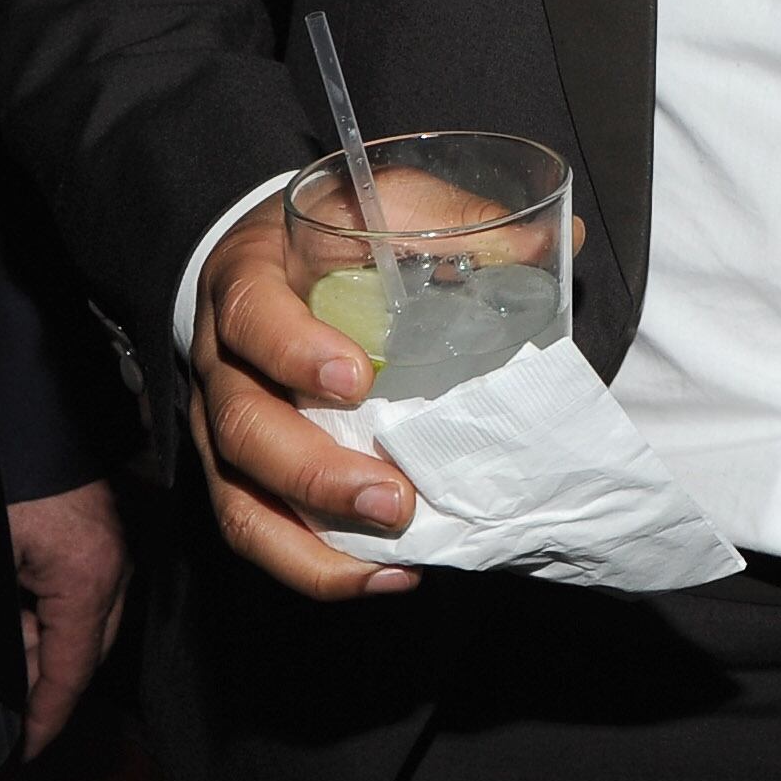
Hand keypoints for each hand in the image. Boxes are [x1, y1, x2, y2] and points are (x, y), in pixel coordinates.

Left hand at [4, 478, 129, 757]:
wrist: (10, 399)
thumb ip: (3, 630)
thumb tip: (9, 680)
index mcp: (91, 575)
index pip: (71, 671)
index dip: (44, 718)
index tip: (22, 751)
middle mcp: (115, 561)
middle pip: (87, 650)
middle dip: (46, 685)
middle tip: (3, 713)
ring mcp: (113, 539)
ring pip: (84, 619)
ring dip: (43, 644)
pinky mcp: (101, 522)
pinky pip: (81, 587)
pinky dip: (48, 611)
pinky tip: (10, 611)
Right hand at [188, 193, 424, 599]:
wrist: (271, 254)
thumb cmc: (337, 231)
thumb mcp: (387, 204)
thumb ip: (456, 222)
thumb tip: (562, 241)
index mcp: (247, 281)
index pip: (251, 318)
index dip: (294, 351)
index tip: (356, 379)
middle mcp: (218, 360)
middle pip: (242, 428)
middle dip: (316, 474)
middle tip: (395, 499)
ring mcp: (219, 424)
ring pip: (239, 499)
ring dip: (314, 539)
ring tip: (393, 555)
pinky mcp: (237, 472)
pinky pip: (257, 530)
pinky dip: (315, 564)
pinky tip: (384, 576)